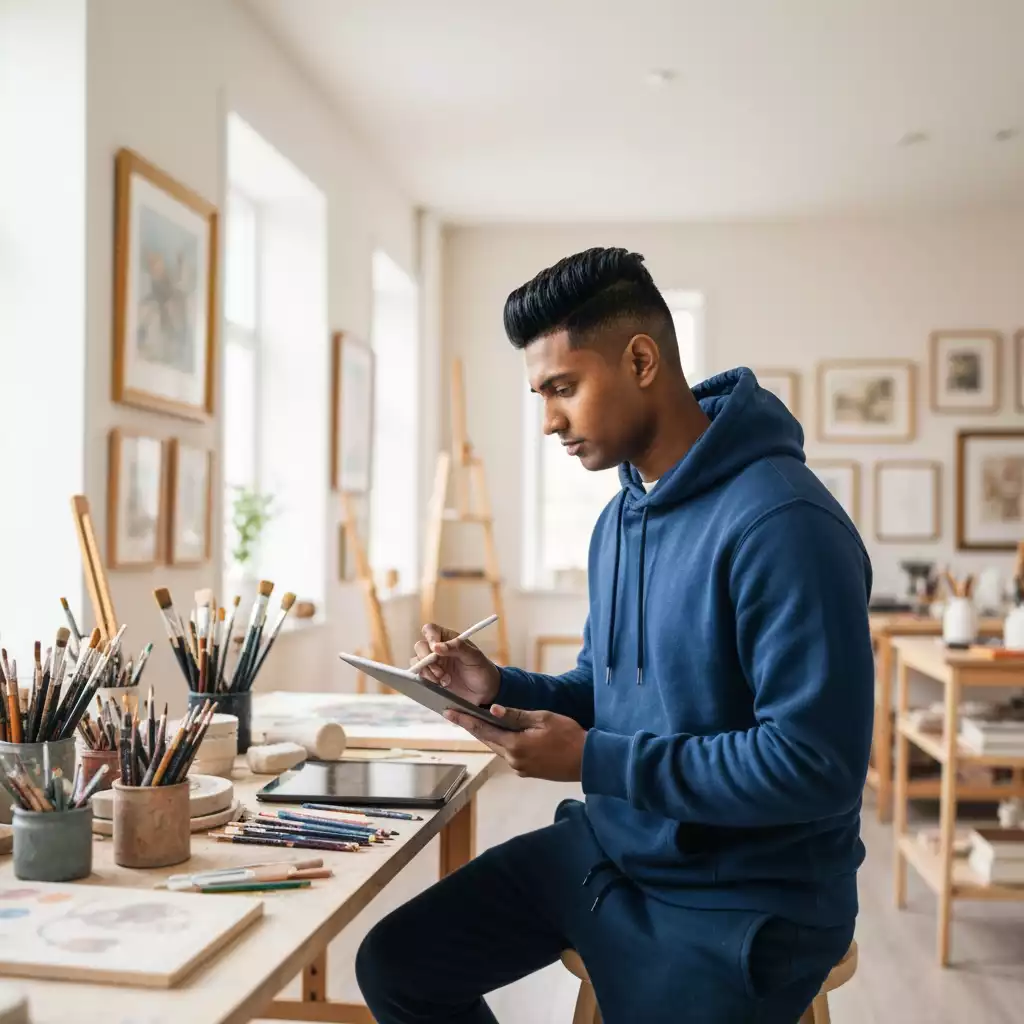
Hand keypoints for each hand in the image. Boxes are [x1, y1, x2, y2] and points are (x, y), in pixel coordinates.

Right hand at [411, 622, 500, 706]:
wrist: (485, 692)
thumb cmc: (482, 670)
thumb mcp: (474, 657)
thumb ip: (457, 648)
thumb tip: (436, 646)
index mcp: (449, 639)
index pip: (431, 630)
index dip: (430, 637)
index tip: (435, 649)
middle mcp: (438, 650)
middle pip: (420, 646)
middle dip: (426, 659)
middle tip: (439, 671)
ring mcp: (434, 664)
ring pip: (417, 662)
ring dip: (427, 671)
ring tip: (444, 679)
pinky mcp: (431, 678)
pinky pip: (420, 675)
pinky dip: (427, 680)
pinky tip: (441, 684)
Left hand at [443, 705, 585, 781]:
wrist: (589, 761)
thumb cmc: (569, 736)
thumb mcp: (543, 718)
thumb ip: (515, 715)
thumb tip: (492, 709)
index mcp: (515, 745)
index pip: (484, 730)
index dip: (465, 720)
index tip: (449, 712)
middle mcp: (513, 760)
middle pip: (488, 740)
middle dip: (473, 727)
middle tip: (457, 713)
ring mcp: (520, 768)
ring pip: (499, 747)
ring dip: (489, 735)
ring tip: (477, 721)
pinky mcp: (527, 771)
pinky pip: (510, 754)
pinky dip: (504, 743)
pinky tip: (504, 734)